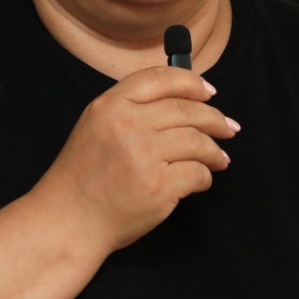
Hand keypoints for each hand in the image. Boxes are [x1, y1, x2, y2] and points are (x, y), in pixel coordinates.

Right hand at [34, 66, 236, 252]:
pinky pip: (197, 173)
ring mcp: (144, 156)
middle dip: (214, 118)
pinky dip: (204, 177)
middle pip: (186, 109)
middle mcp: (127, 125)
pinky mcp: (159, 186)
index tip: (209, 91)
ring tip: (220, 158)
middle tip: (228, 127)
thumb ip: (132, 107)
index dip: (191, 82)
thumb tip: (185, 100)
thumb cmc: (84, 176)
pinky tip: (200, 180)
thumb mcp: (96, 126)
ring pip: (197, 141)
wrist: (70, 219)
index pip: (160, 78)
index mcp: (110, 105)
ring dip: (214, 150)